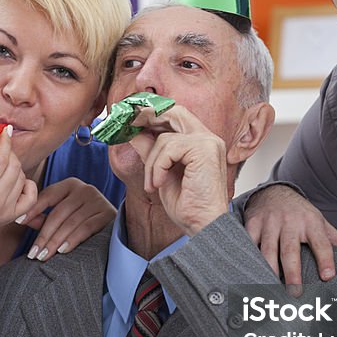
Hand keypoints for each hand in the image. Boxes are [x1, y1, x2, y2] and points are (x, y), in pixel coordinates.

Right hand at [0, 126, 37, 241]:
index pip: (0, 158)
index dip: (4, 141)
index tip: (4, 129)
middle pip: (14, 166)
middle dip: (7, 153)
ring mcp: (5, 211)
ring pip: (22, 177)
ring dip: (13, 168)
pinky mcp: (12, 217)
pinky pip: (31, 196)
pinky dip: (26, 184)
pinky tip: (13, 181)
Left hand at [17, 178, 116, 260]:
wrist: (116, 226)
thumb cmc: (82, 220)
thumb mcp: (62, 216)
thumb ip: (43, 217)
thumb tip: (22, 220)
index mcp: (70, 185)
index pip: (48, 196)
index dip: (32, 209)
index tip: (18, 222)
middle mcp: (85, 189)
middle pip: (58, 213)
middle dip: (44, 235)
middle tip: (33, 253)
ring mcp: (97, 200)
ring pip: (70, 222)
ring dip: (55, 241)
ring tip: (43, 256)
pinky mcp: (107, 214)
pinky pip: (86, 228)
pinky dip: (72, 240)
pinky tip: (62, 251)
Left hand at [129, 106, 229, 235]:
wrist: (203, 225)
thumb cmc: (188, 206)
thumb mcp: (160, 173)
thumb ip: (151, 151)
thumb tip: (133, 133)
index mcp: (201, 143)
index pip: (176, 116)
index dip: (154, 114)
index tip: (132, 117)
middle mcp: (208, 138)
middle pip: (175, 111)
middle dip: (148, 115)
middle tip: (128, 123)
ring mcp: (208, 142)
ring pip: (165, 137)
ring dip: (151, 162)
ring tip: (152, 183)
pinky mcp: (204, 149)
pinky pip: (169, 148)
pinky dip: (158, 167)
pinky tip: (159, 184)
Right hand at [244, 184, 336, 284]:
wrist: (274, 193)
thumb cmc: (300, 215)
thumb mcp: (320, 223)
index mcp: (312, 223)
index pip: (321, 243)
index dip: (325, 260)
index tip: (328, 277)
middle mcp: (290, 222)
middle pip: (290, 250)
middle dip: (293, 272)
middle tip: (295, 293)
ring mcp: (270, 223)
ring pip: (267, 250)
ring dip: (269, 270)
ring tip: (270, 289)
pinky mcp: (252, 224)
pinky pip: (249, 243)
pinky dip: (249, 259)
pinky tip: (250, 273)